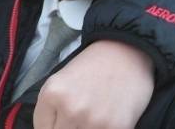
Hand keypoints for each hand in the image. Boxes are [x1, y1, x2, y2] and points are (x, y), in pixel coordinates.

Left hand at [33, 40, 153, 128]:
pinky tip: (105, 120)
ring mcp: (94, 121)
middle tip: (77, 118)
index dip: (51, 126)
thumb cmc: (91, 67)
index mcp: (52, 94)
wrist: (125, 53)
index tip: (60, 120)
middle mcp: (71, 110)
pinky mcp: (117, 128)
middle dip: (67, 128)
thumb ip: (49, 109)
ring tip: (92, 115)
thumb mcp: (60, 81)